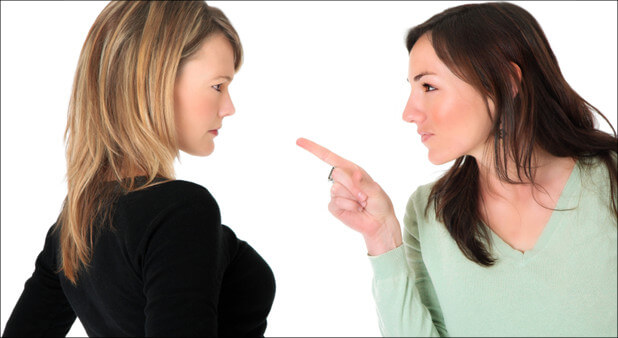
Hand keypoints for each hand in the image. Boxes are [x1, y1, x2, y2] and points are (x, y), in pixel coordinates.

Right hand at [296, 137, 401, 254]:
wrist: (378, 222)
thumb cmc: (379, 203)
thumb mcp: (375, 190)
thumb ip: (363, 183)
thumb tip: (355, 175)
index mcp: (351, 170)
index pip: (328, 157)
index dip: (313, 148)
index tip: (299, 141)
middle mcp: (342, 179)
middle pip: (337, 173)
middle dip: (351, 185)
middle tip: (363, 196)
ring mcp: (336, 193)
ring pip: (336, 190)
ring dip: (352, 198)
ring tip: (361, 203)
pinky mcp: (334, 206)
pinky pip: (336, 202)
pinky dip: (349, 206)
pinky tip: (356, 209)